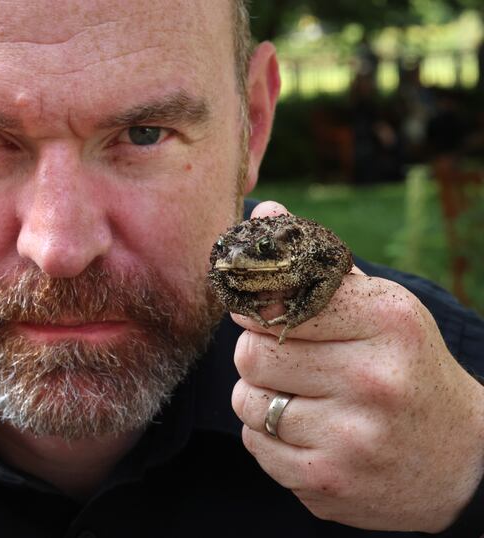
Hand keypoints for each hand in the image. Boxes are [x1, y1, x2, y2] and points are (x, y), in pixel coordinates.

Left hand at [231, 201, 483, 531]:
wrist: (463, 461)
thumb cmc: (407, 370)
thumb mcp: (382, 309)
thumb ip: (319, 263)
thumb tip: (262, 212)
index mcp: (388, 322)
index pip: (278, 301)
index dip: (260, 308)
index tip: (263, 314)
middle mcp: (373, 380)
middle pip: (251, 353)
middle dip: (258, 355)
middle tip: (287, 361)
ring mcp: (352, 438)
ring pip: (246, 401)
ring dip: (261, 397)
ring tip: (301, 399)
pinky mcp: (328, 484)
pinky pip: (255, 445)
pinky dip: (268, 437)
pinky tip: (308, 433)